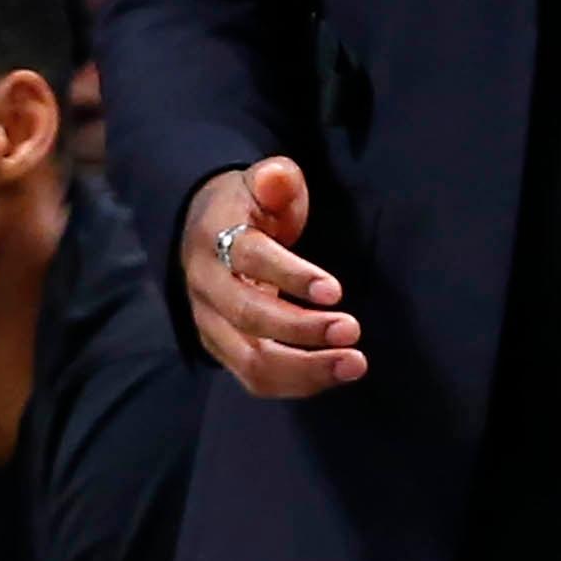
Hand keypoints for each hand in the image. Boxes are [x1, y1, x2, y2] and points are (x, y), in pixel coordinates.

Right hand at [182, 160, 365, 400]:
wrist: (206, 234)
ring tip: (354, 363)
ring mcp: (211, 325)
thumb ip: (275, 180)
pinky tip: (337, 372)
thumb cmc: (250, 209)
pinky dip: (299, 382)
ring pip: (251, 361)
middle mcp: (206, 287)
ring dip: (306, 369)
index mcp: (215, 238)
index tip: (335, 291)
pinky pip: (257, 380)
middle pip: (248, 316)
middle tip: (352, 330)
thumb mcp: (263, 182)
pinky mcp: (223, 351)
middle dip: (302, 329)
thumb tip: (277, 178)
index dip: (291, 277)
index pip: (250, 258)